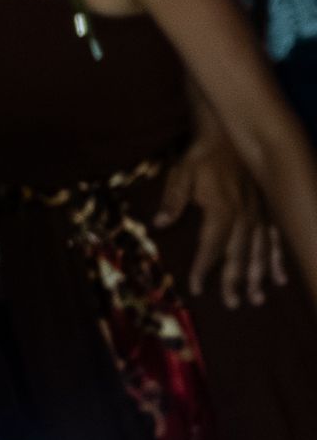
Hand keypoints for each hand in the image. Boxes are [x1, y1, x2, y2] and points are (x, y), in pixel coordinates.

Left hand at [154, 130, 285, 307]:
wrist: (228, 135)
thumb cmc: (201, 156)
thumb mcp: (181, 173)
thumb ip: (173, 200)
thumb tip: (159, 223)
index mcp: (222, 208)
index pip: (211, 245)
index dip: (203, 267)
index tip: (196, 287)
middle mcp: (244, 214)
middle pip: (239, 254)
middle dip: (235, 281)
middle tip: (233, 304)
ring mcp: (258, 213)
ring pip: (259, 250)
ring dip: (259, 275)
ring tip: (257, 299)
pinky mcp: (266, 210)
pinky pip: (274, 238)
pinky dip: (276, 258)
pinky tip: (280, 278)